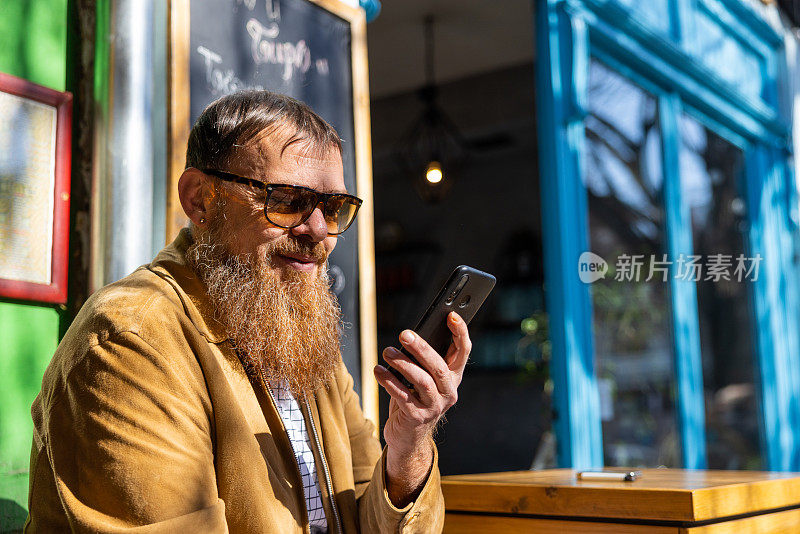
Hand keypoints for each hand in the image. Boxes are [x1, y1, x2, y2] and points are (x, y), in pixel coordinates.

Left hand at [373, 311, 471, 504]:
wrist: (408, 436)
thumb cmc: (414, 398)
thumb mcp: (423, 378)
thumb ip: (422, 360)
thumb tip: (410, 335)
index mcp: (453, 377)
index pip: (463, 351)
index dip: (460, 332)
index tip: (451, 315)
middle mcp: (448, 392)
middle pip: (439, 366)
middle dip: (422, 349)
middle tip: (404, 335)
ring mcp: (434, 406)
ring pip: (422, 381)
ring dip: (402, 364)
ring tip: (387, 352)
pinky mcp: (417, 417)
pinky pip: (402, 396)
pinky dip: (389, 381)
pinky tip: (378, 370)